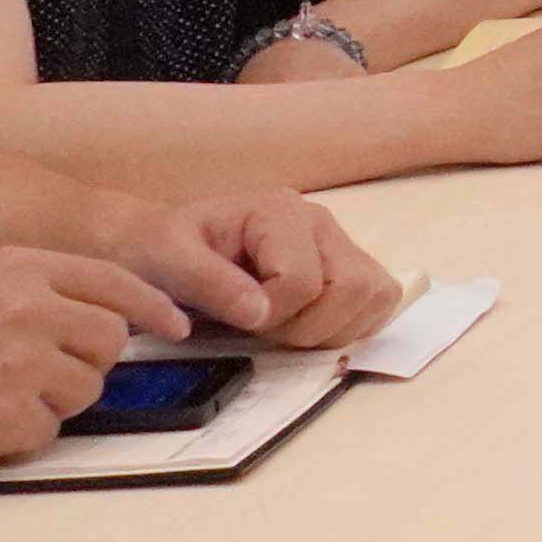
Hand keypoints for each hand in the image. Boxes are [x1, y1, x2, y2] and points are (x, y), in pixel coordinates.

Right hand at [0, 247, 172, 479]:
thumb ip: (30, 293)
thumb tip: (104, 316)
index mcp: (14, 267)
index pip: (113, 281)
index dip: (151, 307)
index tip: (176, 324)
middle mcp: (27, 306)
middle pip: (110, 341)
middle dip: (86, 364)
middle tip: (30, 377)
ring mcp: (22, 361)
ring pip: (86, 391)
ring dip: (49, 404)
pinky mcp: (11, 414)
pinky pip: (47, 433)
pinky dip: (16, 439)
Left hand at [115, 191, 391, 350]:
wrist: (161, 245)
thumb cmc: (162, 249)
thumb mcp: (168, 260)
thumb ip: (210, 283)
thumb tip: (259, 313)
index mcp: (279, 211)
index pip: (304, 280)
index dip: (273, 315)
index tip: (239, 319)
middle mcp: (320, 223)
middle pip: (352, 289)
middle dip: (307, 326)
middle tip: (265, 328)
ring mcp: (341, 245)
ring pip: (373, 298)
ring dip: (329, 330)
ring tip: (284, 326)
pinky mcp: (352, 269)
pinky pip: (379, 304)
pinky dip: (349, 326)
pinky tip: (309, 325)